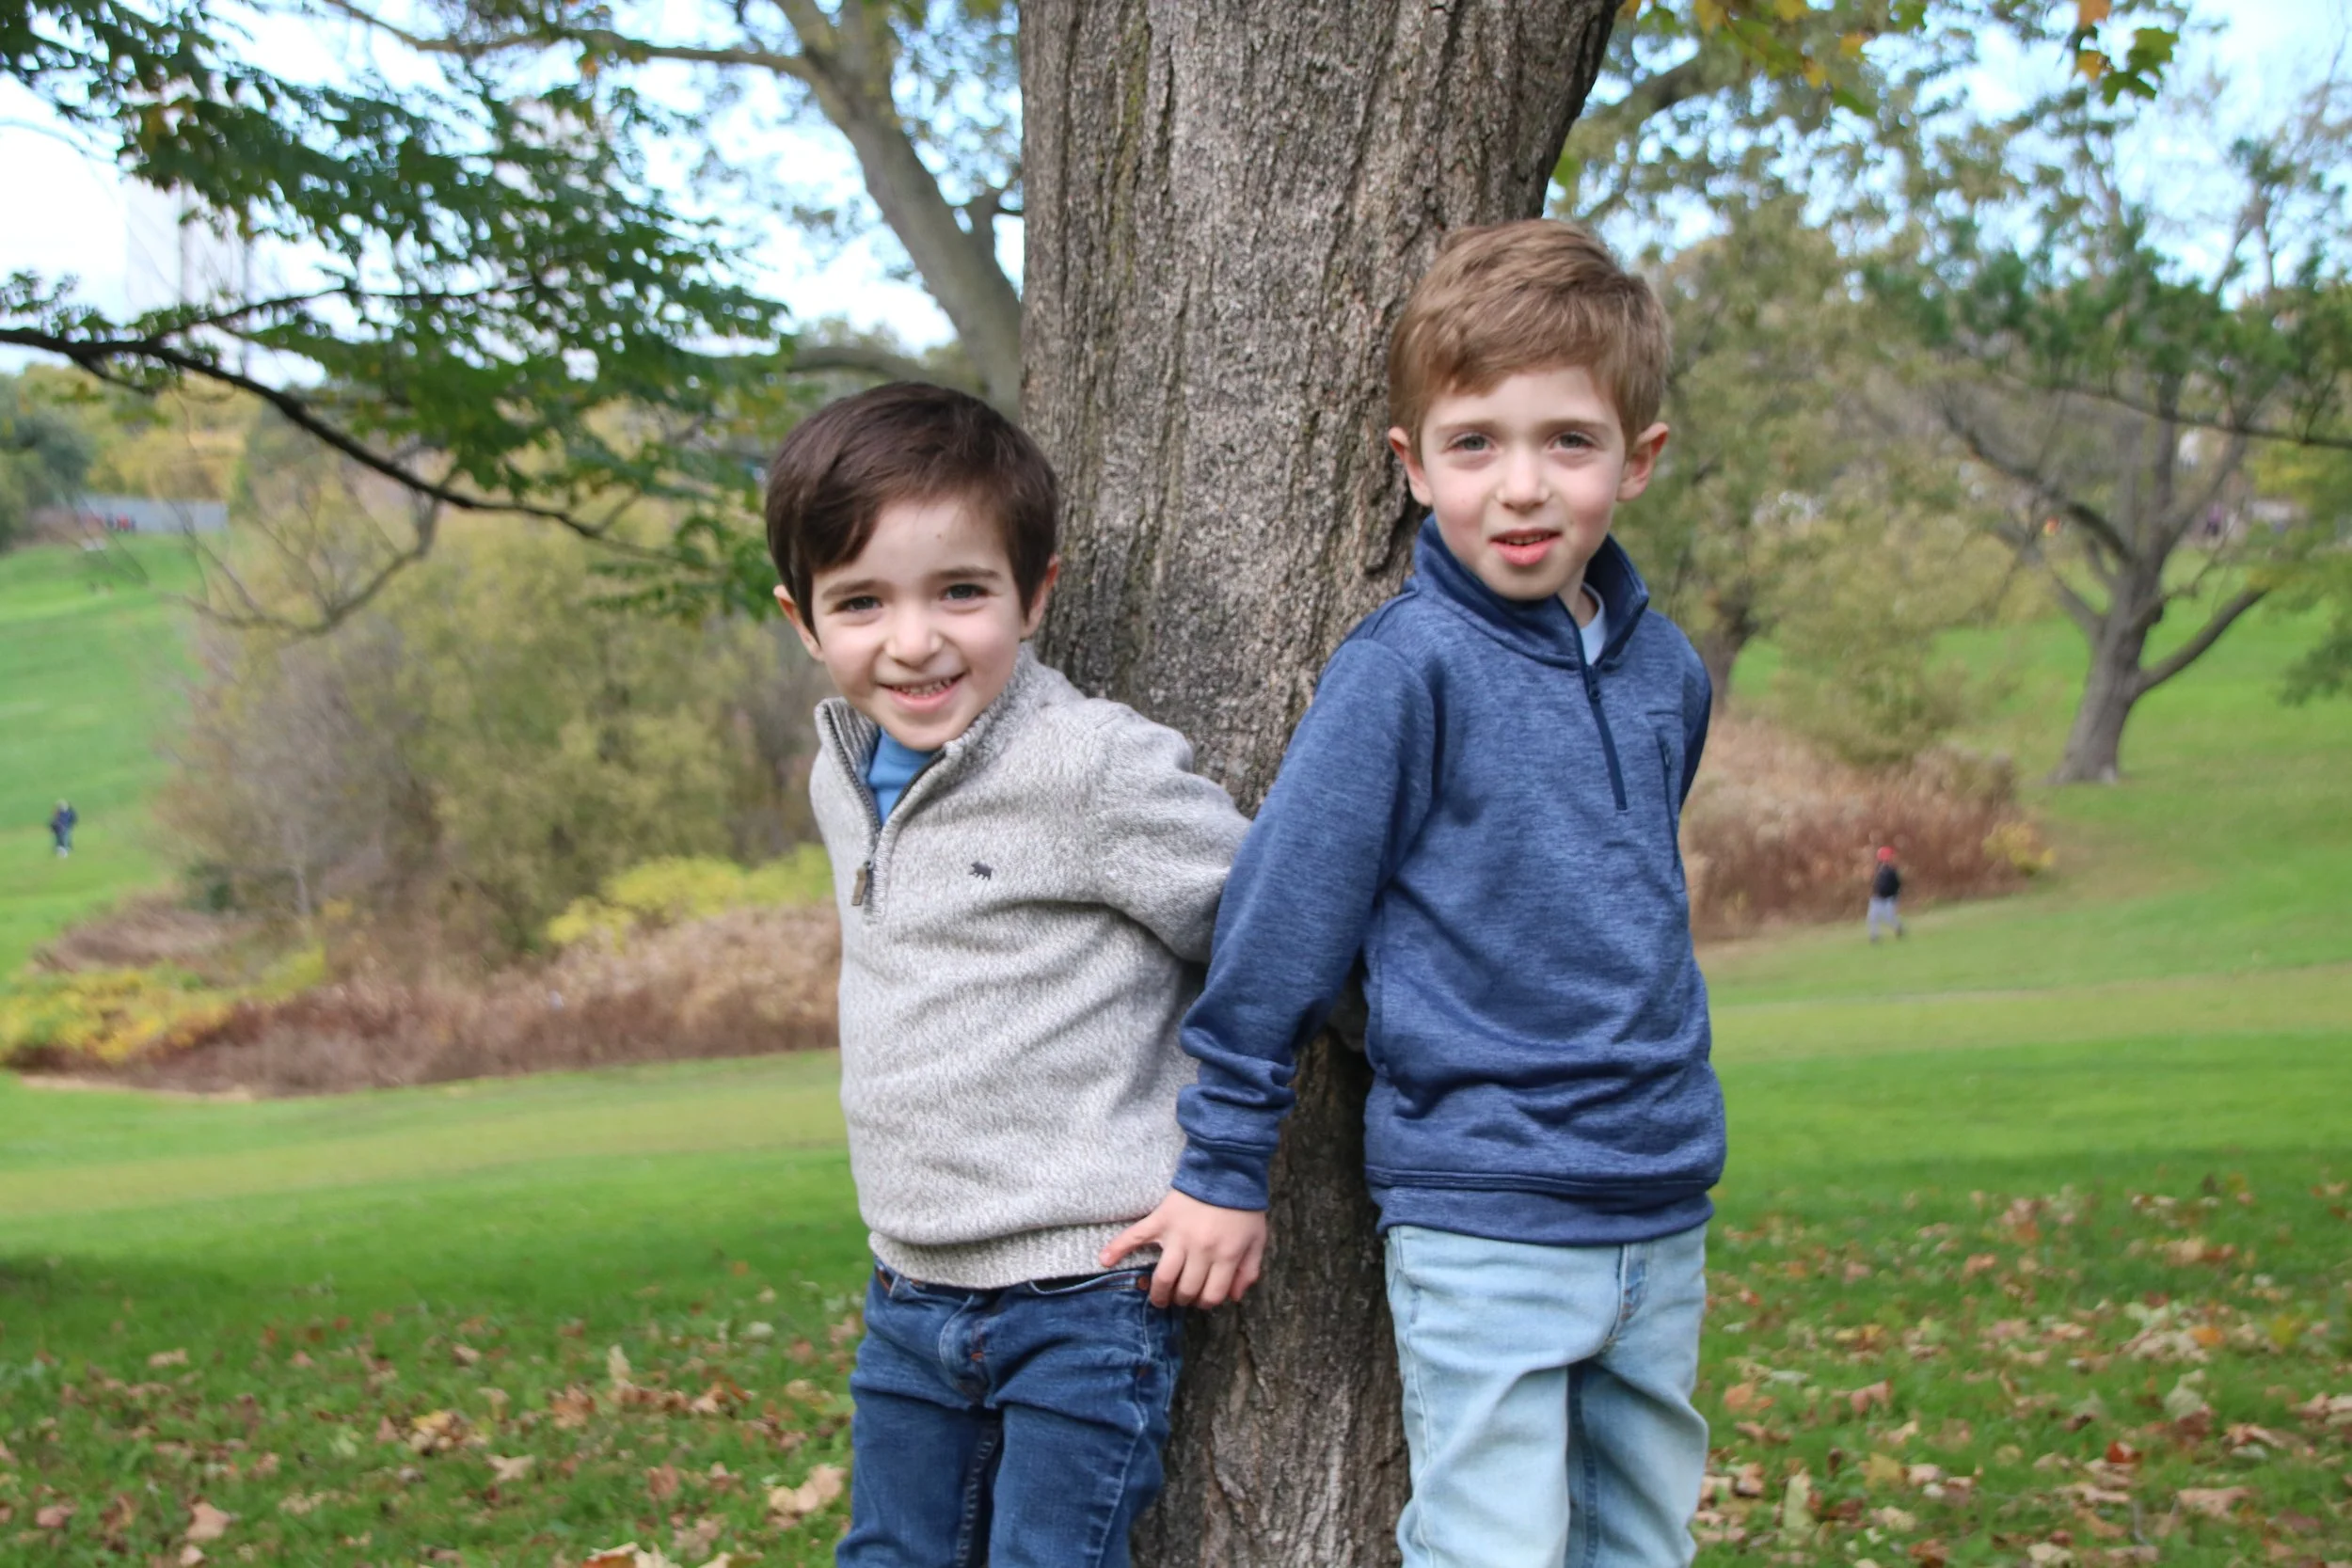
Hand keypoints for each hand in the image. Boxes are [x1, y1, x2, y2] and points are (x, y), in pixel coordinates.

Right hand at [1100, 1190, 1267, 1308]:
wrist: (1227, 1169)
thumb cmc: (1243, 1207)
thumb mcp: (1257, 1239)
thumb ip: (1249, 1270)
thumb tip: (1233, 1297)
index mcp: (1225, 1255)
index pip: (1211, 1295)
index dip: (1206, 1302)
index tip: (1202, 1299)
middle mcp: (1200, 1249)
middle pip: (1186, 1290)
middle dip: (1184, 1299)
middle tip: (1182, 1297)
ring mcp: (1177, 1235)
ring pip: (1163, 1277)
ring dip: (1159, 1293)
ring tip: (1158, 1298)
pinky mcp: (1160, 1219)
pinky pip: (1135, 1236)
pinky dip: (1117, 1248)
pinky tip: (1104, 1260)